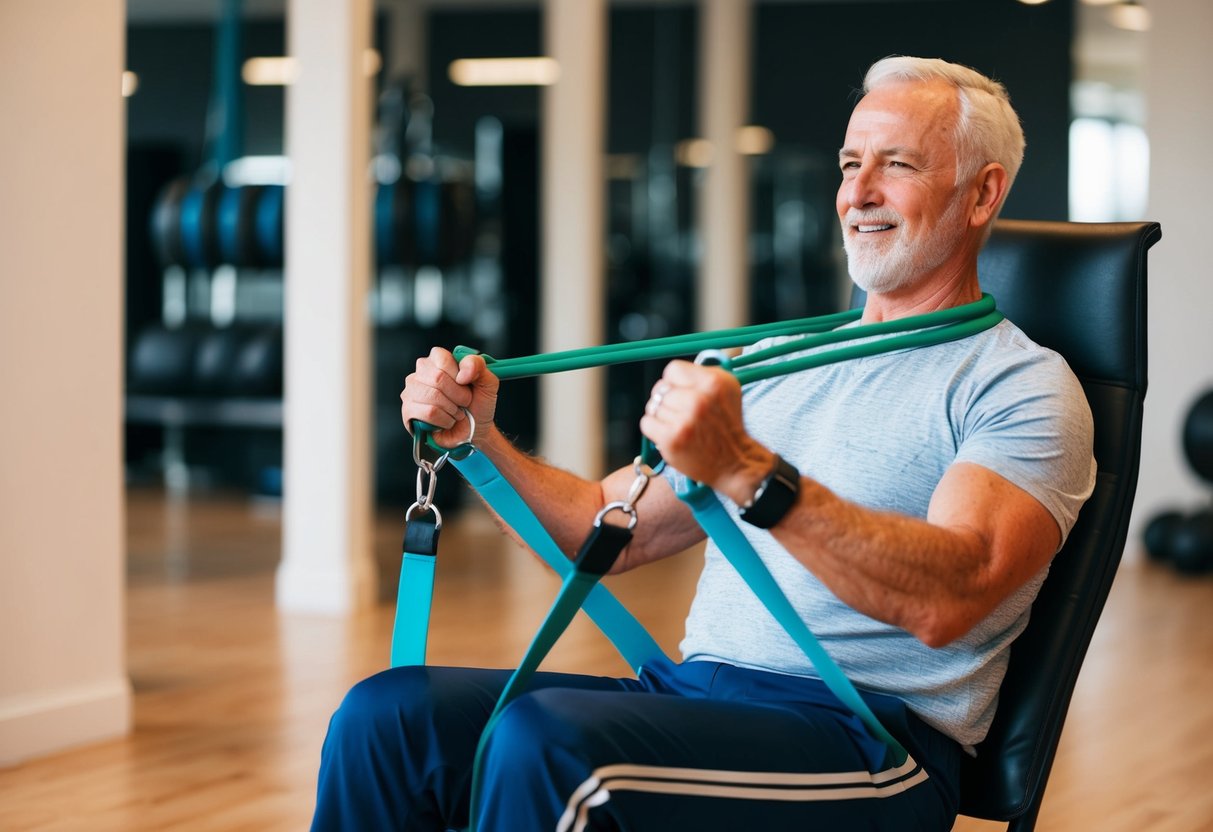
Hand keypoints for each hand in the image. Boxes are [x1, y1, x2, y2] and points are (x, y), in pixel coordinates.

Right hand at [400, 348, 499, 447]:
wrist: (475, 430)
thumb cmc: (477, 404)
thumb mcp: (487, 382)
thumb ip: (478, 366)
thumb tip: (462, 373)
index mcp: (437, 360)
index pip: (443, 359)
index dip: (460, 376)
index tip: (467, 386)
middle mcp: (421, 372)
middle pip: (438, 378)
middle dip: (459, 395)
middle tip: (464, 402)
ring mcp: (411, 391)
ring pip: (432, 395)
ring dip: (451, 408)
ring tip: (455, 412)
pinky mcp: (408, 411)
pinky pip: (428, 413)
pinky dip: (444, 420)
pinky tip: (446, 421)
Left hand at [638, 360, 773, 502]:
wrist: (734, 461)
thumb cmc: (726, 424)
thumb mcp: (727, 390)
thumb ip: (701, 375)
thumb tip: (673, 372)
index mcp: (713, 382)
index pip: (672, 369)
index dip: (673, 381)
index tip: (681, 392)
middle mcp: (699, 399)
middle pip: (660, 389)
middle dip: (667, 400)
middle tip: (681, 413)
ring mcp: (684, 420)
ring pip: (652, 406)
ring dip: (661, 416)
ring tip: (679, 425)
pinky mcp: (672, 439)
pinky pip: (647, 423)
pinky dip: (654, 430)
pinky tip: (670, 434)